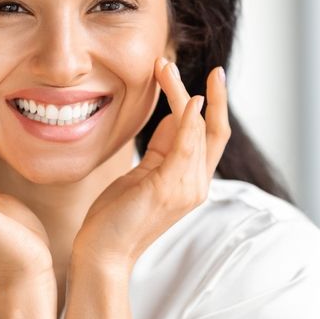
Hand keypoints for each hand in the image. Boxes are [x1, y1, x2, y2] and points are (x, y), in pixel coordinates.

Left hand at [72, 58, 230, 271]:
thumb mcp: (143, 174)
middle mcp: (196, 185)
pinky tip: (187, 97)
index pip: (212, 137)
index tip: (210, 78)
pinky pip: (187, 145)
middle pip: (216, 131)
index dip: (215, 106)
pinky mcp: (169, 187)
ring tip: (164, 66)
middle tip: (207, 68)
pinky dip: (189, 118)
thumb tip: (174, 116)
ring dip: (183, 93)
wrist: (102, 253)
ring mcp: (186, 188)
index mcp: (191, 182)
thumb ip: (162, 149)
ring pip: (198, 129)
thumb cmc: (116, 216)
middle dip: (217, 97)